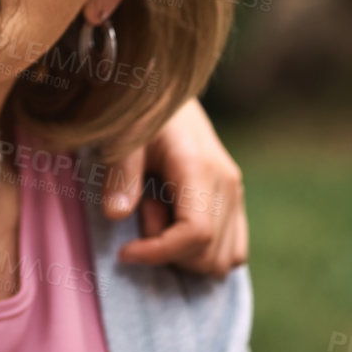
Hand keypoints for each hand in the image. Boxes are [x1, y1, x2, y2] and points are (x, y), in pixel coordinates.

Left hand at [101, 98, 247, 276]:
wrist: (165, 91)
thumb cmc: (139, 114)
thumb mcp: (122, 137)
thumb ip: (121, 175)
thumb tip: (115, 215)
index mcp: (199, 168)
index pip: (195, 233)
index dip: (159, 252)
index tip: (125, 252)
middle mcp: (227, 184)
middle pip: (208, 254)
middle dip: (168, 250)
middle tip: (141, 210)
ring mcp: (236, 194)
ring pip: (222, 260)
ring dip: (185, 254)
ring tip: (158, 212)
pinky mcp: (236, 202)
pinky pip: (232, 251)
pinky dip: (202, 253)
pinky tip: (173, 224)